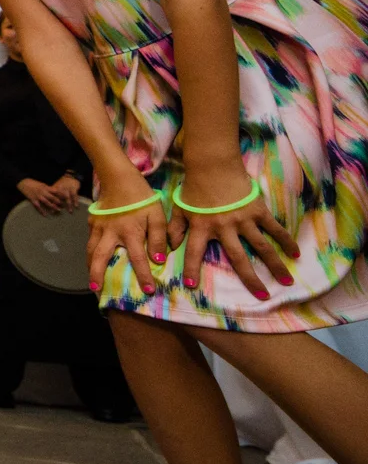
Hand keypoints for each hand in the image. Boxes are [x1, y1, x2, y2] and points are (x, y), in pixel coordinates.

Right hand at [18, 177, 63, 214]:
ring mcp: (38, 196)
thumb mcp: (42, 184)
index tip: (67, 198)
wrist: (23, 183)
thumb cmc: (33, 183)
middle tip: (64, 206)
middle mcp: (42, 192)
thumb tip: (55, 192)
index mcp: (45, 187)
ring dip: (53, 207)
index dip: (61, 195)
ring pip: (47, 203)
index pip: (56, 191)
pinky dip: (41, 211)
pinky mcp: (33, 200)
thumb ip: (48, 189)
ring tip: (58, 210)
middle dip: (59, 202)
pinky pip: (38, 206)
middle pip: (53, 198)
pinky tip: (45, 215)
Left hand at [50, 174, 81, 209]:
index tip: (51, 210)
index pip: (52, 197)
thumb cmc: (62, 183)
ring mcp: (67, 189)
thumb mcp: (56, 187)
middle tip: (57, 212)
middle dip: (58, 205)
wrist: (70, 176)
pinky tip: (76, 206)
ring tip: (70, 211)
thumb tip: (50, 202)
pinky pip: (74, 196)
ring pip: (67, 198)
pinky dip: (75, 201)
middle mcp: (60, 189)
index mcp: (55, 189)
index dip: (51, 204)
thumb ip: (53, 194)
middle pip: (58, 198)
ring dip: (69, 205)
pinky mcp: (73, 189)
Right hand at [84, 168, 168, 296]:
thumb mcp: (157, 215)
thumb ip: (158, 238)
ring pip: (90, 250)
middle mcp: (111, 232)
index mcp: (130, 231)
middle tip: (96, 289)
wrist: (119, 178)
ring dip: (90, 266)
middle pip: (100, 257)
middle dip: (97, 274)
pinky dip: (91, 253)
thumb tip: (158, 260)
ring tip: (92, 280)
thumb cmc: (142, 197)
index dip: (144, 276)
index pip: (138, 259)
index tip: (149, 291)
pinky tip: (93, 259)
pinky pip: (90, 241)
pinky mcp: (92, 222)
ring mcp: (98, 227)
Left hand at [169, 163, 295, 300]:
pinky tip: (296, 253)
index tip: (191, 285)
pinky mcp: (258, 210)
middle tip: (262, 297)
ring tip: (286, 282)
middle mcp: (223, 227)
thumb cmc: (194, 188)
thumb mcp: (179, 209)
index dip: (191, 268)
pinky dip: (286, 240)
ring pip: (262, 247)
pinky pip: (274, 228)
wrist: (213, 166)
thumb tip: (167, 250)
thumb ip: (174, 229)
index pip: (194, 252)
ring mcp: (243, 219)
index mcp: (201, 227)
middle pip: (237, 258)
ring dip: (275, 265)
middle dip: (250, 279)